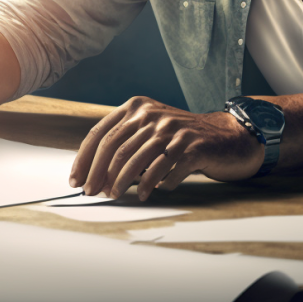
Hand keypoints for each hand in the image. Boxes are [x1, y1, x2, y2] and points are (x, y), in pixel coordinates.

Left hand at [68, 96, 264, 201]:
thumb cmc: (181, 138)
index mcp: (137, 107)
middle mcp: (152, 114)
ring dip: (121, 182)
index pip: (101, 132)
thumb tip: (93, 172)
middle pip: (115, 147)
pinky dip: (152, 184)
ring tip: (114, 195)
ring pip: (136, 159)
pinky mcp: (192, 146)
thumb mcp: (151, 128)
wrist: (226, 136)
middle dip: (98, 173)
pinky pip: (165, 169)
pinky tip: (146, 193)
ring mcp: (173, 129)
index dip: (85, 158)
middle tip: (92, 192)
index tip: (76, 179)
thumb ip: (125, 141)